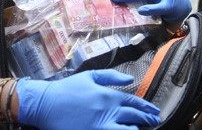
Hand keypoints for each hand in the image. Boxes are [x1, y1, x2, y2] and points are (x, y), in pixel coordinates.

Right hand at [17, 70, 160, 129]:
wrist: (46, 104)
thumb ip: (111, 77)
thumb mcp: (89, 76)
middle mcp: (108, 111)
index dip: (146, 107)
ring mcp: (101, 126)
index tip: (154, 111)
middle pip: (134, 117)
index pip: (134, 102)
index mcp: (108, 95)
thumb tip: (130, 80)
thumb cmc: (67, 89)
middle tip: (155, 121)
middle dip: (147, 120)